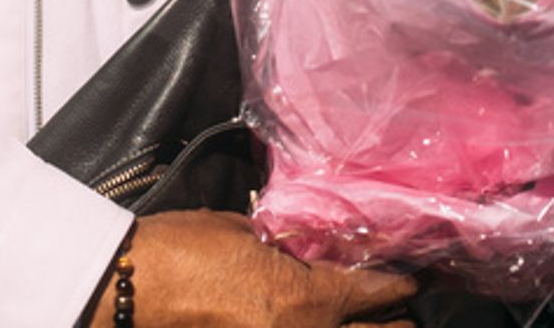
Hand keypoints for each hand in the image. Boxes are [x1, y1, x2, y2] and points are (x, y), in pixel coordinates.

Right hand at [87, 211, 418, 327]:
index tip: (420, 275)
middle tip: (407, 308)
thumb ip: (287, 246)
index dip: (406, 283)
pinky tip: (324, 323)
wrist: (132, 290)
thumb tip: (305, 247)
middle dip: (399, 323)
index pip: (379, 294)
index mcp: (307, 301)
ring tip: (375, 320)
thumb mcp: (245, 234)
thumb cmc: (184, 250)